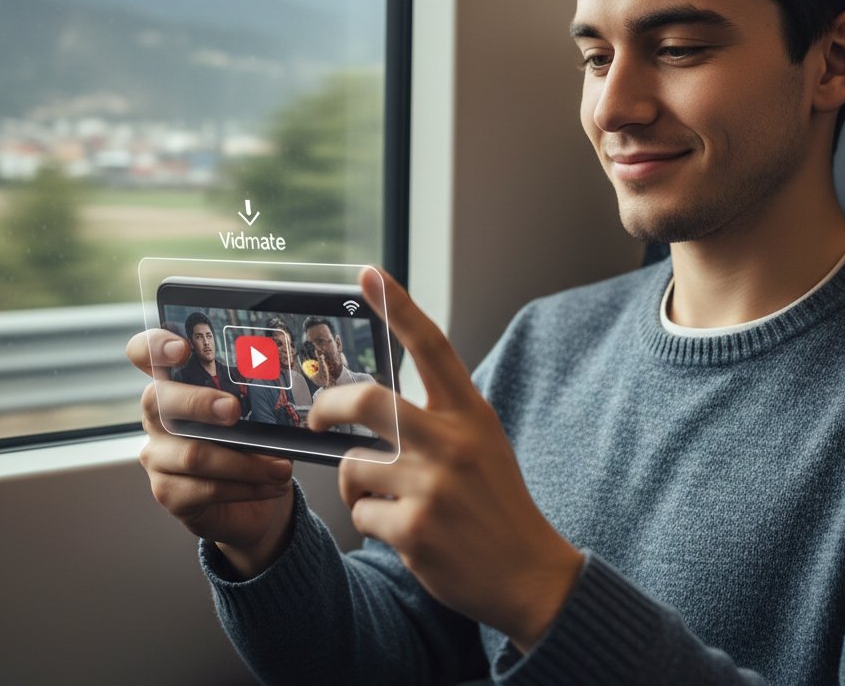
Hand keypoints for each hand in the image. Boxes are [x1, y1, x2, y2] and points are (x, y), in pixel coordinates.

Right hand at [127, 329, 294, 578]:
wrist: (252, 498)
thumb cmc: (251, 442)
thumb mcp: (256, 411)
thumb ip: (255, 394)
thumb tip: (281, 385)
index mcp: (176, 384)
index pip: (147, 354)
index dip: (155, 346)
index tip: (182, 348)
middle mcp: (158, 417)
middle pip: (159, 400)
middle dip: (199, 402)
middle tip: (234, 410)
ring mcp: (158, 455)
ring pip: (192, 454)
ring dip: (244, 462)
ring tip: (280, 467)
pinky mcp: (168, 492)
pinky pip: (205, 489)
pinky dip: (245, 487)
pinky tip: (270, 486)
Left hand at [309, 268, 583, 652]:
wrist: (527, 571)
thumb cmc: (497, 501)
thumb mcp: (481, 442)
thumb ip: (438, 417)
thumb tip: (370, 404)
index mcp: (470, 413)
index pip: (432, 346)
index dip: (399, 306)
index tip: (369, 274)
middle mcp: (451, 442)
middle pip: (368, 402)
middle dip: (329, 408)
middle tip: (317, 419)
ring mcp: (432, 486)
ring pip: (355, 467)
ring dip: (356, 484)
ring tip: (384, 498)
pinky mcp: (414, 529)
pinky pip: (360, 513)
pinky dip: (369, 520)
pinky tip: (401, 530)